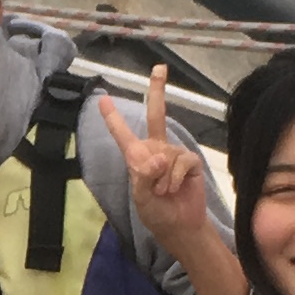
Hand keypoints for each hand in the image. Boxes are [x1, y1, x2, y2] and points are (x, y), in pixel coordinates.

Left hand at [99, 64, 213, 250]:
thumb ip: (144, 176)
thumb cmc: (157, 212)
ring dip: (164, 178)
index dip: (113, 118)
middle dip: (158, 90)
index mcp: (137, 157)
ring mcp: (174, 154)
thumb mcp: (141, 197)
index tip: (103, 99)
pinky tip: (176, 189)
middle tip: (159, 67)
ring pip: (167, 155)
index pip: (123, 134)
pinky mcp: (190, 161)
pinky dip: (176, 178)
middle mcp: (156, 150)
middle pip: (157, 115)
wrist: (180, 226)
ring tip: (164, 192)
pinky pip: (182, 161)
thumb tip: (159, 158)